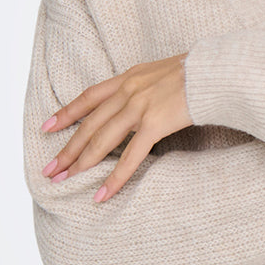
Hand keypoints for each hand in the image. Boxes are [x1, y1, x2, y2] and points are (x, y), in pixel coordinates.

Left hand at [39, 54, 191, 201]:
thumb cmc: (201, 73)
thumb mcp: (165, 71)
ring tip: (65, 180)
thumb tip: (145, 100)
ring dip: (81, 163)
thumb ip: (148, 86)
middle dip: (67, 148)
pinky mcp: (155, 123)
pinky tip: (103, 193)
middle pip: (89, 124)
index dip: (66, 113)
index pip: (89, 97)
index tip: (47, 127)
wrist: (217, 71)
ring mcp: (140, 107)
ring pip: (102, 140)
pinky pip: (130, 156)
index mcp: (130, 77)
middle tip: (50, 169)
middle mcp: (129, 90)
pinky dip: (115, 177)